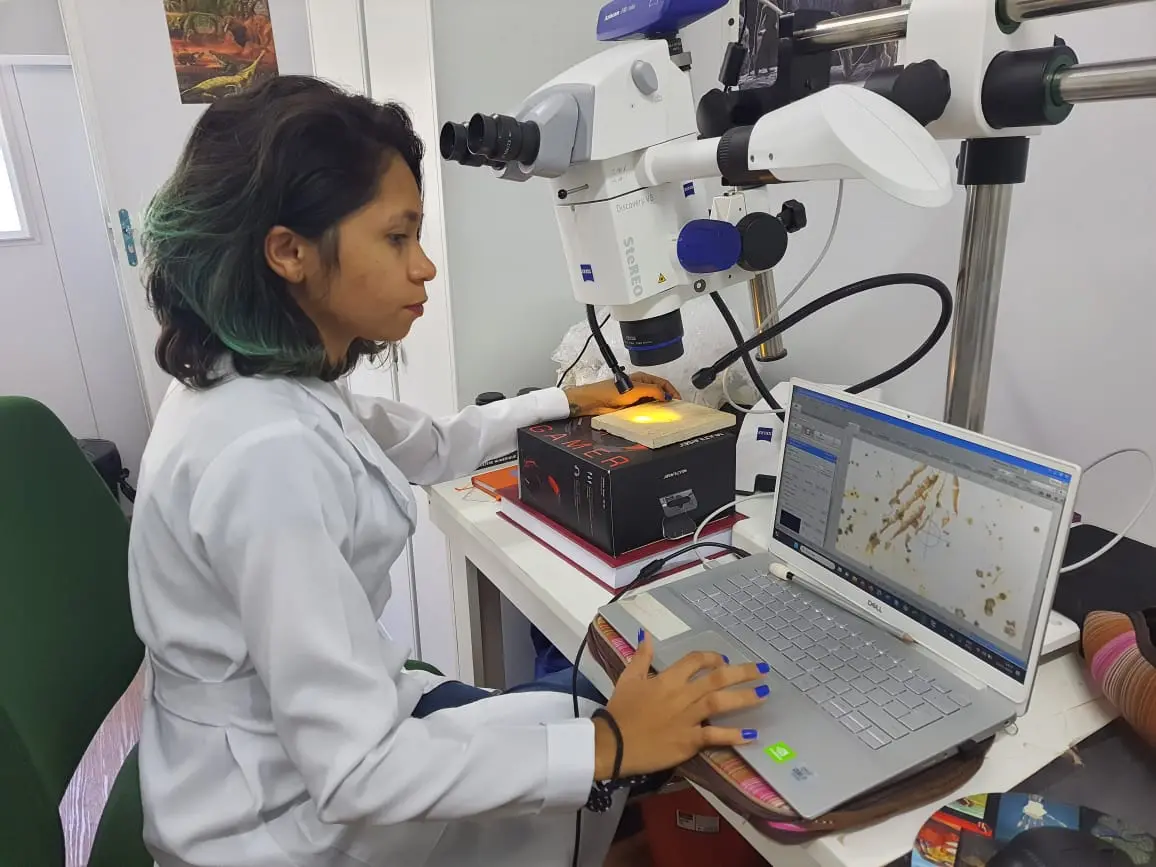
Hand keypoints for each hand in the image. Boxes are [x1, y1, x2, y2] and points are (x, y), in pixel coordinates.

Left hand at [565, 373, 680, 416]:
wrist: (594, 402)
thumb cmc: (609, 391)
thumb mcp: (635, 389)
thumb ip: (652, 391)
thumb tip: (666, 395)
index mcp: (642, 378)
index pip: (662, 383)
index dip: (671, 390)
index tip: (678, 399)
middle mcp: (640, 387)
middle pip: (658, 393)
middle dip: (667, 399)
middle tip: (674, 408)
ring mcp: (635, 398)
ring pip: (652, 403)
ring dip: (658, 408)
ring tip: (665, 414)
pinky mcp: (631, 408)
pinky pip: (644, 411)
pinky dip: (649, 414)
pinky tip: (652, 417)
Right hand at [593, 631, 769, 779]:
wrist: (613, 743)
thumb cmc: (619, 711)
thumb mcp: (628, 678)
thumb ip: (641, 657)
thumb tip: (646, 634)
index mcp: (667, 679)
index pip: (695, 661)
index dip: (712, 657)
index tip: (724, 660)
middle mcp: (682, 695)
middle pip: (716, 678)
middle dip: (742, 672)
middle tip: (762, 670)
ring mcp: (687, 718)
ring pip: (720, 703)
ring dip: (743, 697)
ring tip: (763, 693)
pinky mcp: (689, 741)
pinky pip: (714, 736)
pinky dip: (733, 735)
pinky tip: (752, 734)